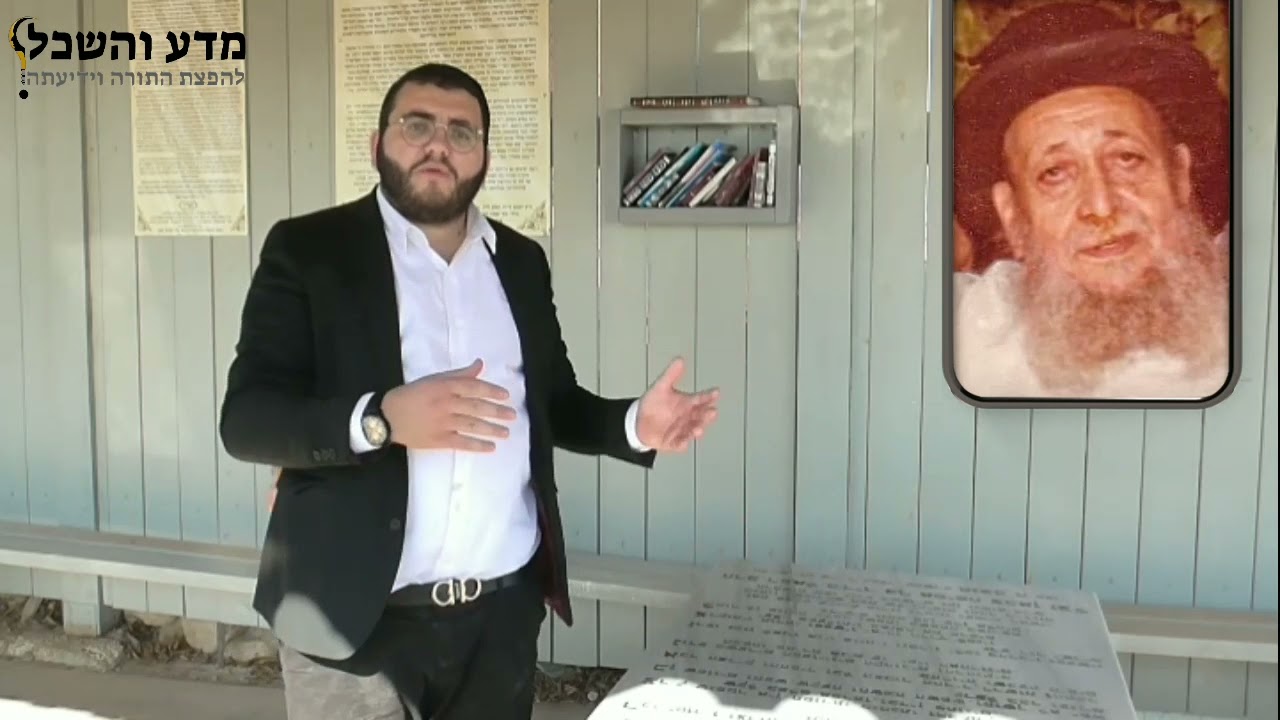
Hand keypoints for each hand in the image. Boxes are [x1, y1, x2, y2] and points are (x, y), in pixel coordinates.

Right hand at [382, 359, 515, 451]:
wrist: (388, 417)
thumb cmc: (412, 395)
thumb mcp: (434, 380)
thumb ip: (459, 374)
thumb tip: (480, 364)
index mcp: (444, 387)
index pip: (473, 387)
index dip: (491, 390)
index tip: (505, 396)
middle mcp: (445, 404)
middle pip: (475, 407)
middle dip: (496, 411)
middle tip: (512, 415)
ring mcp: (442, 423)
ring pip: (471, 425)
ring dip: (491, 429)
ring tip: (506, 433)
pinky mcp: (438, 440)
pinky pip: (461, 443)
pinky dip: (476, 445)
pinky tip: (490, 447)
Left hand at [635, 357, 718, 451]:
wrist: (638, 422)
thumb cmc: (653, 404)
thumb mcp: (661, 387)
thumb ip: (671, 374)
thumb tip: (679, 359)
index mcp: (687, 403)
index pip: (701, 398)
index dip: (709, 396)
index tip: (716, 392)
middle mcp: (687, 417)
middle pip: (701, 416)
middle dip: (708, 415)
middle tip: (712, 412)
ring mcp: (682, 430)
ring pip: (693, 430)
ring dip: (697, 430)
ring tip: (698, 428)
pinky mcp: (673, 441)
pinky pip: (679, 444)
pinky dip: (681, 444)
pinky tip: (683, 443)